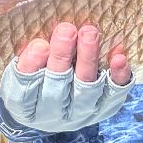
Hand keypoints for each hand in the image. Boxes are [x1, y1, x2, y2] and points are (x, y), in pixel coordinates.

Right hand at [0, 23, 132, 131]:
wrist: (58, 103)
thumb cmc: (36, 73)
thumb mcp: (23, 65)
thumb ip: (28, 53)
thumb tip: (33, 32)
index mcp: (25, 106)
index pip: (23, 91)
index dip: (31, 67)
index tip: (39, 45)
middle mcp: (52, 113)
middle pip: (56, 87)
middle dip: (62, 56)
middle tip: (66, 30)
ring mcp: (81, 112)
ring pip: (86, 88)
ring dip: (88, 59)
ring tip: (89, 33)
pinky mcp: (105, 106)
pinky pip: (114, 92)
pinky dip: (117, 75)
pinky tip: (119, 57)